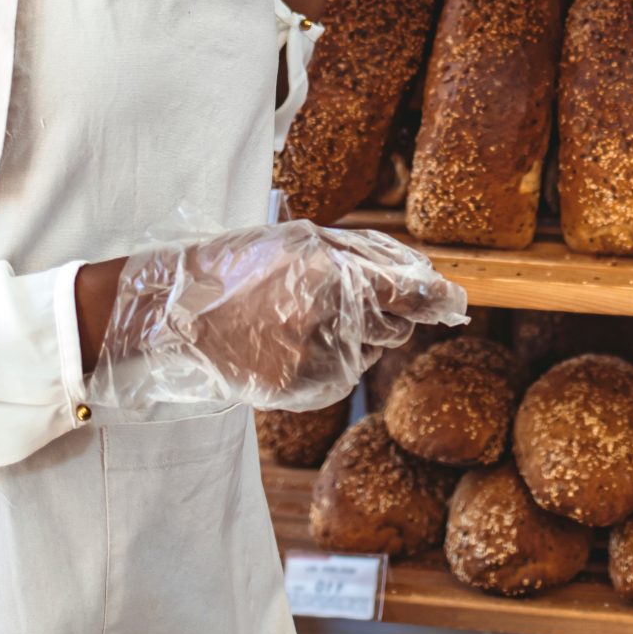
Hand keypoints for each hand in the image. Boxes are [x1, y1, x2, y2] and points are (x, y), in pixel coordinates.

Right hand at [91, 220, 467, 412]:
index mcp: (333, 276)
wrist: (176, 308)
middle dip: (380, 318)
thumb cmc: (244, 265)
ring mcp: (310, 360)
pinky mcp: (295, 390)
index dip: (437, 298)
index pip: (407, 292)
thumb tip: (431, 279)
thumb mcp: (304, 243)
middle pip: (393, 330)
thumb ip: (368, 257)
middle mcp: (328, 321)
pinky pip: (337, 379)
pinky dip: (325, 365)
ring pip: (368, 357)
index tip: (456, 303)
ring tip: (299, 321)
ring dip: (352, 341)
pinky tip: (289, 346)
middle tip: (332, 302)